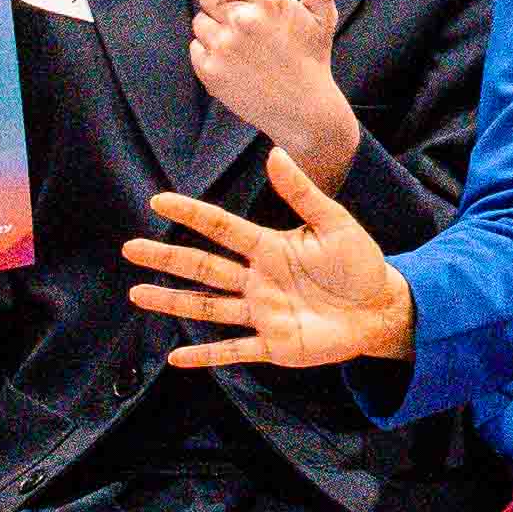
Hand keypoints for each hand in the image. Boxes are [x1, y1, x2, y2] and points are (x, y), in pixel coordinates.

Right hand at [136, 180, 409, 374]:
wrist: (381, 308)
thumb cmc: (359, 263)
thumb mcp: (335, 223)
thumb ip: (303, 192)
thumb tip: (275, 153)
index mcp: (269, 248)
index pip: (222, 228)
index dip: (192, 215)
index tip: (159, 201)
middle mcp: (257, 280)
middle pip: (204, 267)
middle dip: (168, 258)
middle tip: (131, 248)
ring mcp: (262, 314)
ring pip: (209, 307)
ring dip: (173, 302)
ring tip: (137, 293)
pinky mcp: (274, 345)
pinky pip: (234, 350)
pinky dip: (206, 356)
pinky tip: (176, 359)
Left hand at [147, 0, 366, 197]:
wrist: (305, 112)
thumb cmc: (312, 57)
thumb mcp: (321, 16)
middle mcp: (242, 18)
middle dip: (223, 5)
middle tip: (252, 28)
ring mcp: (223, 45)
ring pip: (200, 22)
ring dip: (217, 31)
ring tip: (247, 51)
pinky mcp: (210, 70)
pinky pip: (196, 47)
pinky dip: (210, 53)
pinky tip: (237, 66)